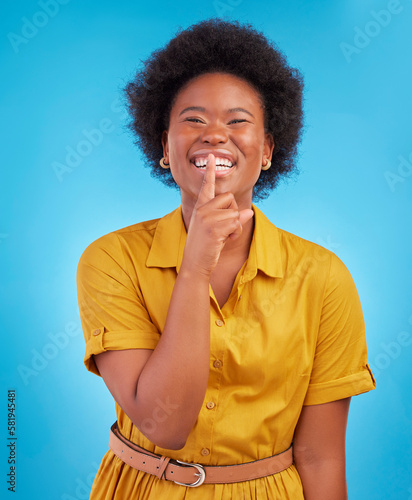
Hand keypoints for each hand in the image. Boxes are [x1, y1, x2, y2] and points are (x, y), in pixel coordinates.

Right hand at [181, 154, 253, 276]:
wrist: (194, 264)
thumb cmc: (205, 247)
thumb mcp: (215, 229)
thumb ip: (229, 218)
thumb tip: (249, 212)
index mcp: (200, 207)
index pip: (207, 186)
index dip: (210, 171)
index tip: (212, 156)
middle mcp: (202, 209)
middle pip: (230, 198)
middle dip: (234, 213)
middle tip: (226, 229)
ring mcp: (207, 218)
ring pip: (235, 212)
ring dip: (236, 227)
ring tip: (225, 237)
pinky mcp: (214, 228)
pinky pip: (236, 223)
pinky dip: (236, 233)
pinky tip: (226, 240)